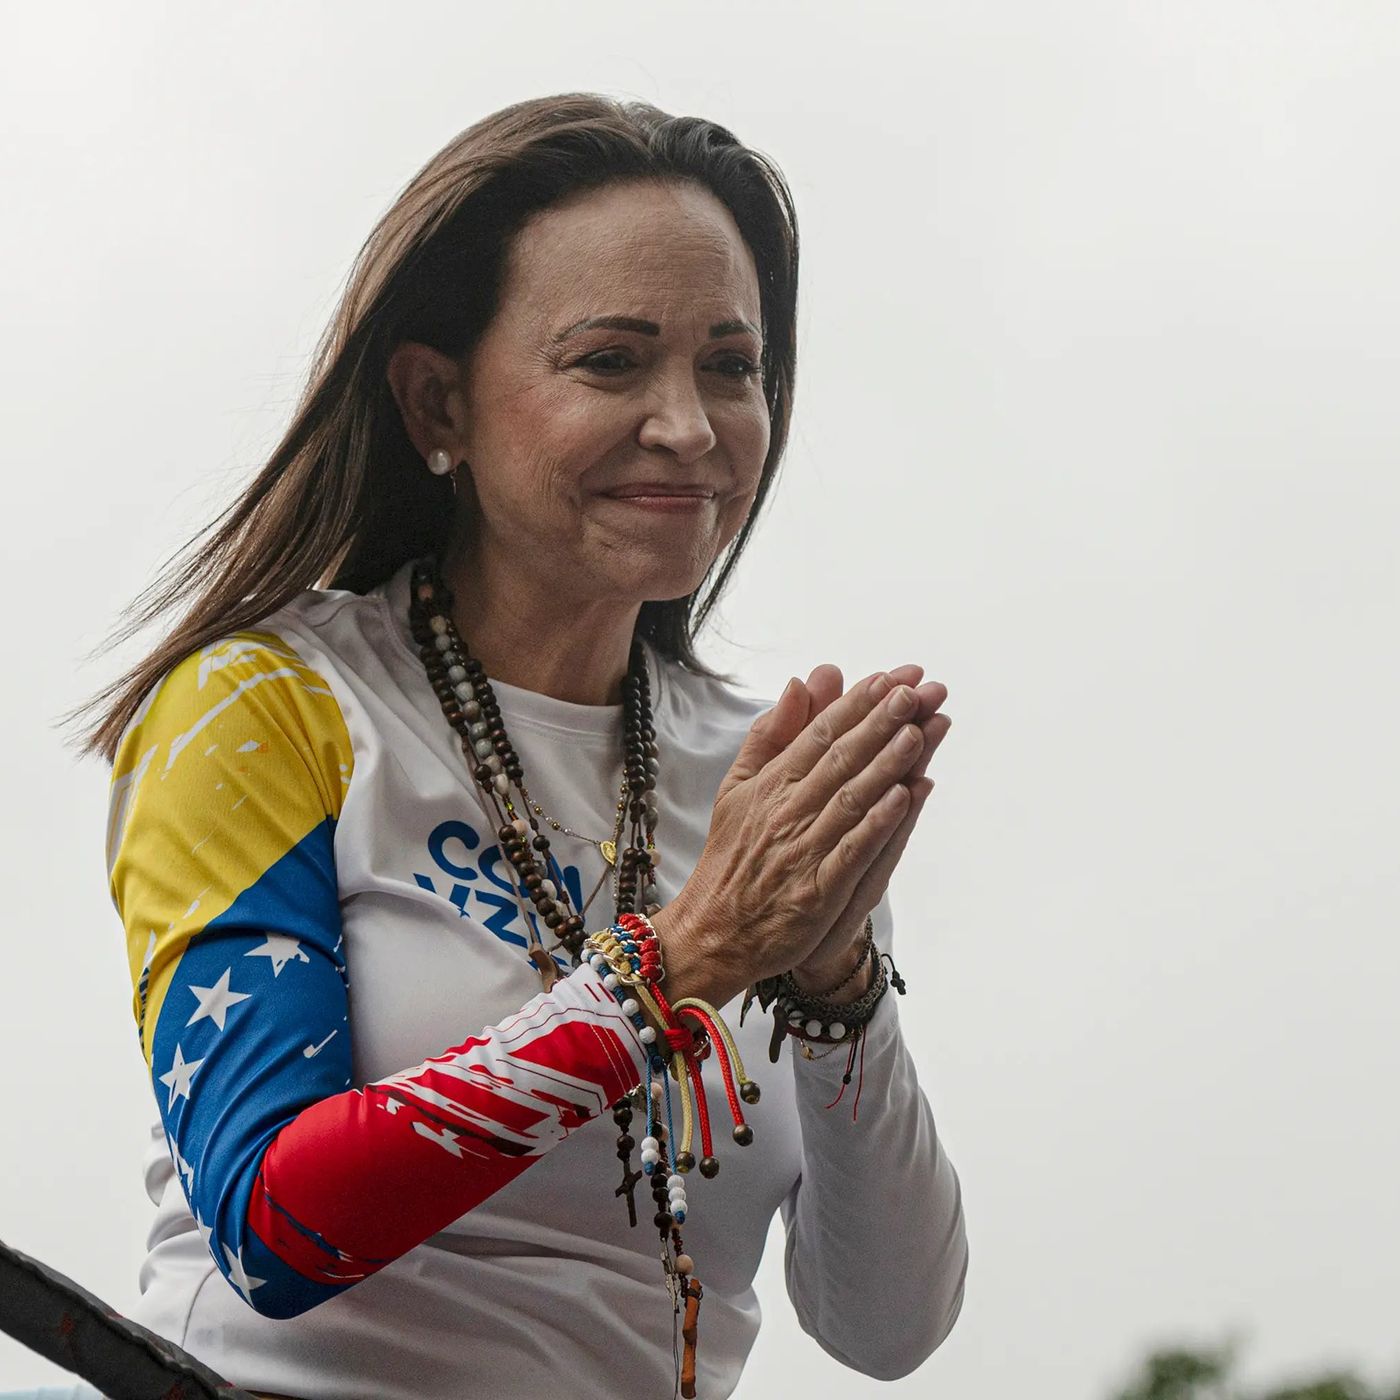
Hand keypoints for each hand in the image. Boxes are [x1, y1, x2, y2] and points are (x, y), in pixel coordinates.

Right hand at [655, 665, 947, 1008]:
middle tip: (915, 690)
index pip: (819, 734)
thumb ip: (769, 735)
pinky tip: (906, 797)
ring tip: (919, 730)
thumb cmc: (733, 857)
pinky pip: (852, 851)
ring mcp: (803, 852)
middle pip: (840, 759)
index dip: (856, 704)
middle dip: (880, 722)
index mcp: (770, 784)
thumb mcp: (738, 787)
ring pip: (851, 799)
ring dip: (887, 764)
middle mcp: (787, 812)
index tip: (890, 677)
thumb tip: (798, 683)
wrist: (715, 932)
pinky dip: (878, 823)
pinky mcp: (817, 892)